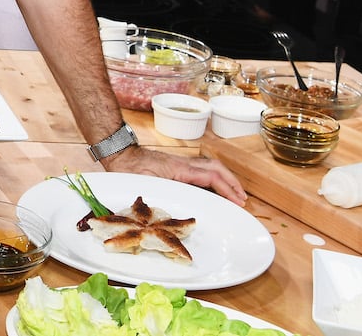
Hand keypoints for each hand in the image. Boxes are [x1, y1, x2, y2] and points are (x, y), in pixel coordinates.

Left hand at [103, 146, 247, 205]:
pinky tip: (212, 190)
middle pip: (216, 168)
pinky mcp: (176, 167)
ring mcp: (180, 164)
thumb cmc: (130, 170)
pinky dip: (212, 179)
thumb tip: (180, 206)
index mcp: (180, 169)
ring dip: (224, 179)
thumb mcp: (148, 184)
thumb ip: (165, 193)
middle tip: (242, 198)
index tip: (238, 200)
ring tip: (233, 193)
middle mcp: (184, 164)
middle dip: (232, 182)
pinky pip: (200, 170)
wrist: (119, 154)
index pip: (211, 176)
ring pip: (209, 167)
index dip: (227, 188)